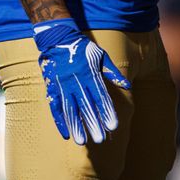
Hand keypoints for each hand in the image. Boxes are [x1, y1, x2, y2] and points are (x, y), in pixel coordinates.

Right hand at [34, 18, 129, 143]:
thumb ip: (113, 73)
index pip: (100, 97)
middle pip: (86, 106)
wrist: (58, 38)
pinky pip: (55, 107)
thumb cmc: (83, 48)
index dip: (106, 112)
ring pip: (69, 109)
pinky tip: (65, 134)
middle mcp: (76, 81)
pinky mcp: (51, 88)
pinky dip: (59, 121)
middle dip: (93, 123)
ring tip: (82, 141)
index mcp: (90, 73)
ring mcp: (62, 85)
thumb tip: (128, 86)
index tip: (113, 126)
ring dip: (76, 126)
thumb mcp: (101, 56)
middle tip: (100, 140)